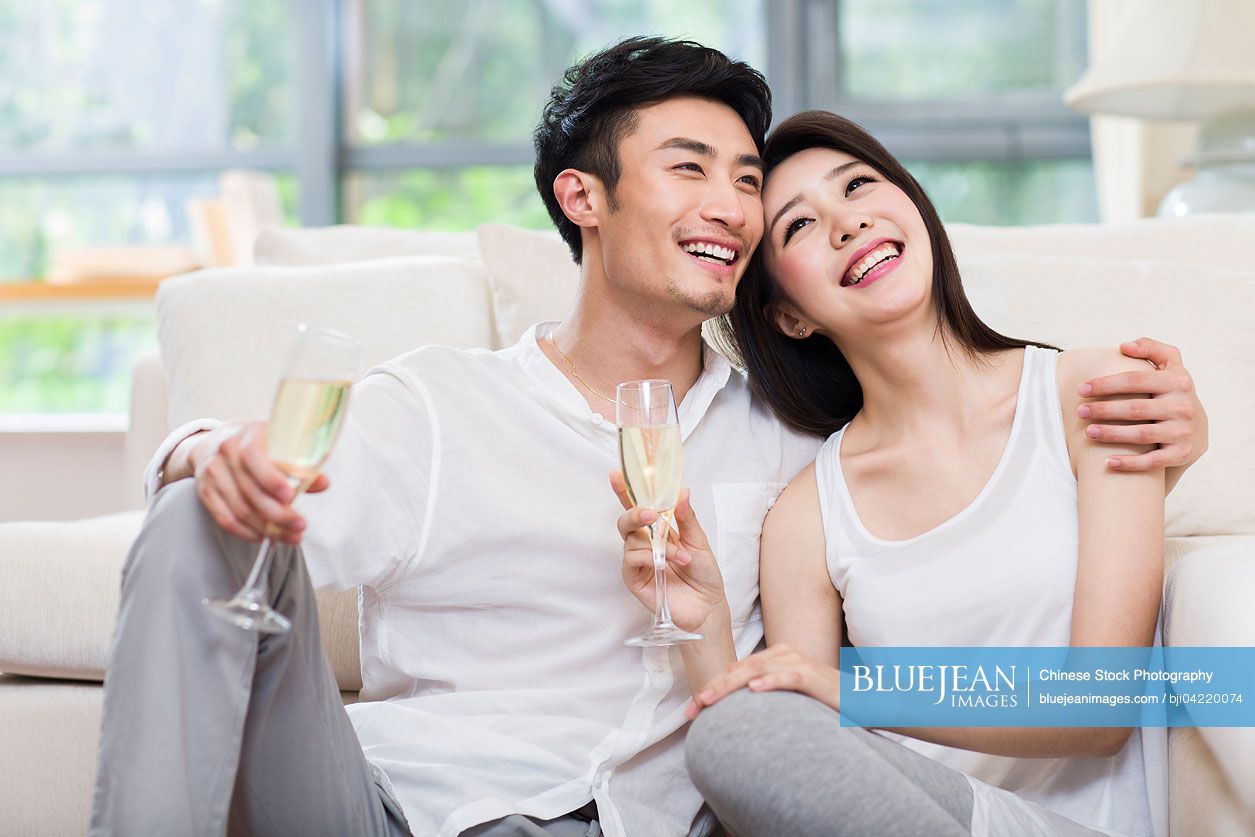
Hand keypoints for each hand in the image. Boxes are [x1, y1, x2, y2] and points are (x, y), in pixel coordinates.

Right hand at [191, 421, 329, 543]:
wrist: (216, 441)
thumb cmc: (258, 445)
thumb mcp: (280, 444)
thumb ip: (301, 464)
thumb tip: (322, 483)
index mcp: (248, 434)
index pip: (253, 456)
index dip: (271, 479)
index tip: (290, 496)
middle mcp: (226, 452)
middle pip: (249, 489)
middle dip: (277, 513)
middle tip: (299, 526)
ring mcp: (213, 472)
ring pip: (239, 508)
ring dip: (266, 528)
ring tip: (290, 536)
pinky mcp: (205, 491)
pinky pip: (224, 518)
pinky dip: (245, 532)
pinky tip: (264, 537)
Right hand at [610, 471, 727, 633]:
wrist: (707, 605)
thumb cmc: (703, 573)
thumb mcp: (698, 540)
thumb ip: (686, 517)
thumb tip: (682, 491)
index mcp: (658, 530)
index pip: (638, 507)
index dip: (625, 491)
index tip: (617, 474)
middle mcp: (644, 544)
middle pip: (626, 521)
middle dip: (634, 512)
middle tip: (651, 514)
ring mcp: (638, 561)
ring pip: (631, 540)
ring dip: (658, 545)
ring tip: (681, 557)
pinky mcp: (634, 579)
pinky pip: (631, 559)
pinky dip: (648, 557)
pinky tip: (664, 563)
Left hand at [686, 644, 841, 719]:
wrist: (862, 701)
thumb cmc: (820, 701)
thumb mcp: (786, 699)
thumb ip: (763, 698)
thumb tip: (731, 716)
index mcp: (774, 658)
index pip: (735, 670)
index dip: (712, 687)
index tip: (691, 711)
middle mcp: (784, 655)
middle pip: (741, 667)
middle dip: (715, 687)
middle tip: (695, 706)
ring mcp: (800, 663)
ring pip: (758, 669)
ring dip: (732, 684)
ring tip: (712, 698)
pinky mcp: (815, 677)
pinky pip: (790, 676)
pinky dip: (771, 681)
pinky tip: (755, 689)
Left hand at [1079, 338, 1207, 470]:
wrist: (1197, 428)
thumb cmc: (1171, 392)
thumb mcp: (1170, 366)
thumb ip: (1151, 349)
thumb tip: (1123, 346)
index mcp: (1178, 381)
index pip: (1135, 380)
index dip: (1105, 384)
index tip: (1081, 389)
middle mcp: (1183, 406)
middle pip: (1135, 408)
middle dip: (1103, 410)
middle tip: (1078, 412)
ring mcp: (1183, 431)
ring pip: (1141, 434)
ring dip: (1111, 434)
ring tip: (1088, 432)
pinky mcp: (1181, 453)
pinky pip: (1153, 461)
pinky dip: (1130, 463)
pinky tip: (1108, 462)